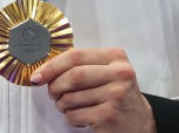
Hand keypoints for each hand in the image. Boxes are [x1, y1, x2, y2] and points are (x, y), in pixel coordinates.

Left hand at [30, 47, 155, 131]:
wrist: (141, 123)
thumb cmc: (118, 96)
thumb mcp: (108, 72)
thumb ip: (84, 65)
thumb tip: (46, 68)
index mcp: (116, 57)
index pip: (75, 56)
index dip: (52, 66)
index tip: (37, 76)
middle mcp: (119, 74)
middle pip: (73, 76)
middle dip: (54, 86)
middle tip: (51, 93)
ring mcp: (115, 95)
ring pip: (70, 97)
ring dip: (62, 104)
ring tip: (70, 106)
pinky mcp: (108, 116)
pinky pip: (75, 115)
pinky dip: (71, 118)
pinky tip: (82, 117)